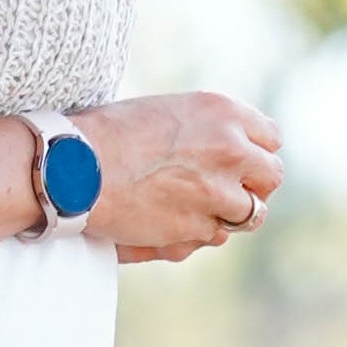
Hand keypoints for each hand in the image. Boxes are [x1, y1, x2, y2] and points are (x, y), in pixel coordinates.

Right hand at [68, 89, 282, 260]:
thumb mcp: (169, 112)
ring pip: (254, 213)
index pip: (270, 137)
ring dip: (233, 213)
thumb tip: (238, 149)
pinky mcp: (199, 225)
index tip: (240, 163)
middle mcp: (230, 148)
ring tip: (201, 207)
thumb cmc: (110, 134)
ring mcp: (218, 190)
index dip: (254, 153)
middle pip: (272, 176)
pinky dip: (202, 231)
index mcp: (222, 111)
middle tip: (229, 190)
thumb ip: (209, 129)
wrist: (74, 166)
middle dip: (254, 186)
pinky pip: (218, 234)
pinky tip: (173, 219)